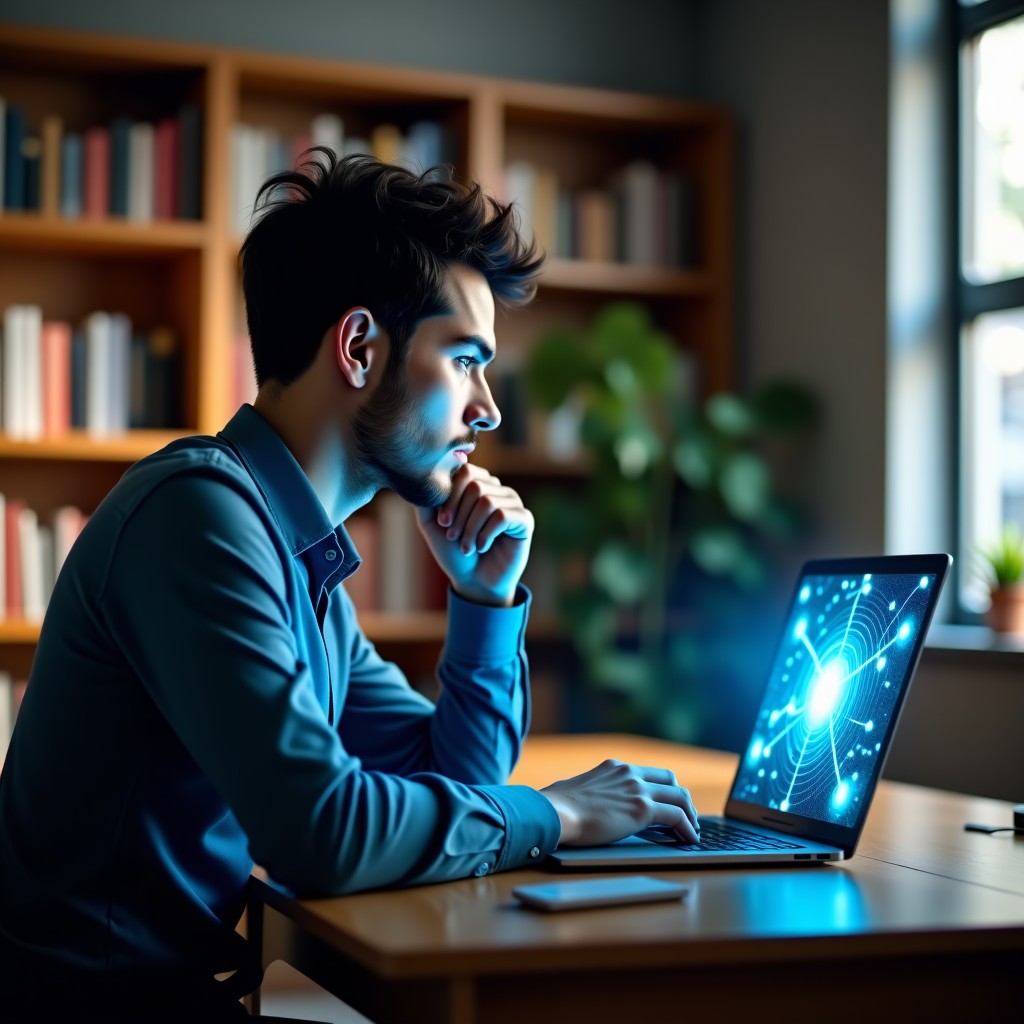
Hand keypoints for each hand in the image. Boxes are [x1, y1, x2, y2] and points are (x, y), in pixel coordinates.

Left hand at [415, 464, 532, 606]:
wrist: (473, 582)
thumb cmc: (453, 551)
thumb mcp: (432, 524)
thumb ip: (426, 499)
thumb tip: (423, 476)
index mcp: (477, 484)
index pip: (464, 470)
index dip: (450, 496)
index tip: (442, 521)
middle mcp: (497, 489)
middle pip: (474, 486)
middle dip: (458, 515)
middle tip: (453, 536)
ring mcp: (512, 502)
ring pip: (487, 502)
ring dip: (470, 529)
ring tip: (466, 547)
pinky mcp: (524, 519)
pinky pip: (502, 516)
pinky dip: (486, 535)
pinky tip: (482, 547)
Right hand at [539, 759, 699, 846]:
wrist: (556, 812)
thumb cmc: (557, 806)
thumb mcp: (577, 789)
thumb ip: (590, 792)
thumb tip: (582, 804)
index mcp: (614, 767)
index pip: (649, 773)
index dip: (663, 788)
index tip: (667, 803)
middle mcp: (629, 773)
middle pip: (670, 781)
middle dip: (681, 799)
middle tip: (685, 817)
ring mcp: (638, 789)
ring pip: (680, 797)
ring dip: (689, 815)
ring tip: (690, 831)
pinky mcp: (642, 809)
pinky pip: (677, 816)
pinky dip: (687, 828)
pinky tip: (688, 840)